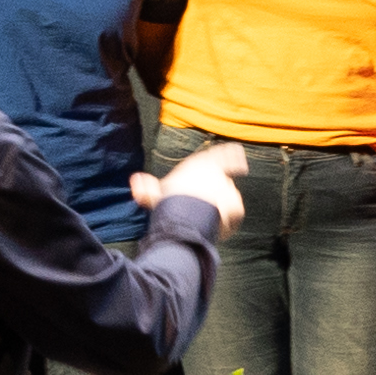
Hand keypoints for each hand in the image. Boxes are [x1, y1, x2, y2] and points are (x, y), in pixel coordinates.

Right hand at [133, 140, 248, 235]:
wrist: (185, 215)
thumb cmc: (168, 202)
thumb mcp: (154, 195)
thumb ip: (146, 189)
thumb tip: (134, 180)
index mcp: (199, 165)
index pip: (218, 154)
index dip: (228, 152)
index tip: (237, 150)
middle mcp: (216, 173)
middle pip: (230, 166)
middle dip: (234, 166)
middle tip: (241, 167)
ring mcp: (227, 188)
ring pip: (229, 193)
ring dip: (225, 201)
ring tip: (215, 212)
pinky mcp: (235, 204)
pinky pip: (235, 211)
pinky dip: (231, 218)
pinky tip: (224, 224)